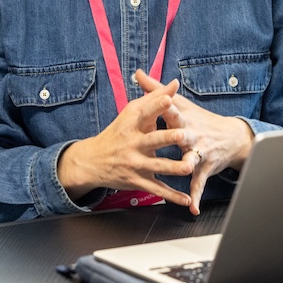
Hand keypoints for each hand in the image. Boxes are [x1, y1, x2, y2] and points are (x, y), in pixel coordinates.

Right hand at [57, 76, 193, 206]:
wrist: (93, 161)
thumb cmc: (118, 132)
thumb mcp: (131, 112)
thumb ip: (154, 97)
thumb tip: (175, 82)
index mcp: (132, 124)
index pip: (145, 112)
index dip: (157, 105)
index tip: (169, 99)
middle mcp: (133, 144)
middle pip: (152, 140)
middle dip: (167, 138)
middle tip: (182, 134)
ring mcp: (136, 164)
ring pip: (157, 167)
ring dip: (173, 168)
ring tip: (188, 168)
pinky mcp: (138, 181)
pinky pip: (157, 189)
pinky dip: (172, 196)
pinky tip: (185, 199)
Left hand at [136, 70, 253, 215]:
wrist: (232, 137)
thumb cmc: (198, 118)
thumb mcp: (180, 102)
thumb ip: (155, 89)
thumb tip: (137, 72)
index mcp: (183, 118)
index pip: (173, 109)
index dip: (167, 104)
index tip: (161, 101)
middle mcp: (192, 133)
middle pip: (183, 133)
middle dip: (179, 134)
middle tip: (175, 135)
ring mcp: (199, 151)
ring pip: (191, 158)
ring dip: (188, 164)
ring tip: (185, 170)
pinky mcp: (204, 168)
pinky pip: (198, 183)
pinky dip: (196, 196)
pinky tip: (193, 208)